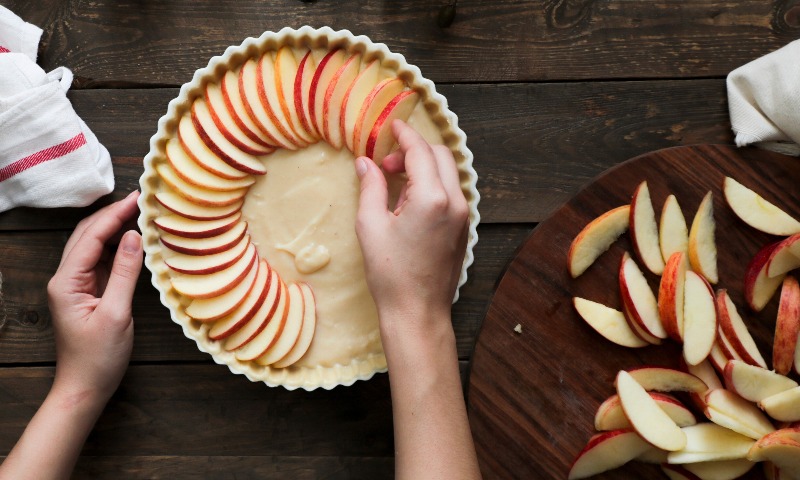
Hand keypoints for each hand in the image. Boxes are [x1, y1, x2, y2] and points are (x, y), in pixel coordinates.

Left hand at [47, 191, 142, 403]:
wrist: (85, 387)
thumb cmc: (99, 357)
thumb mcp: (117, 313)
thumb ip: (126, 273)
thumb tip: (135, 237)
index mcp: (67, 282)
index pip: (92, 237)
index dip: (115, 215)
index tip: (139, 198)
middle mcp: (66, 279)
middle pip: (88, 235)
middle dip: (113, 214)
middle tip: (142, 200)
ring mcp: (76, 285)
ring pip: (94, 246)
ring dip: (115, 228)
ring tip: (141, 214)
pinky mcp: (88, 293)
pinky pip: (102, 261)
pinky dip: (118, 247)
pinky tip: (135, 240)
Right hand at [354, 121, 480, 479]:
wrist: (417, 312)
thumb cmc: (390, 273)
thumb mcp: (371, 226)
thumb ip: (371, 187)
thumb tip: (366, 163)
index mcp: (432, 198)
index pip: (421, 151)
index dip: (404, 135)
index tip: (392, 126)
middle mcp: (456, 202)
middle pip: (440, 156)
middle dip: (415, 150)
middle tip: (386, 163)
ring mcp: (464, 216)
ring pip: (448, 173)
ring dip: (424, 167)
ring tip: (395, 183)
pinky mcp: (464, 229)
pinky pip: (452, 192)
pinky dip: (433, 184)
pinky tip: (409, 200)